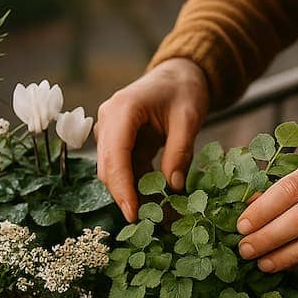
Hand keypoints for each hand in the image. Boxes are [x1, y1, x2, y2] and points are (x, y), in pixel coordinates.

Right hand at [95, 58, 210, 221]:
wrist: (178, 74)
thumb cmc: (184, 90)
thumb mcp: (189, 118)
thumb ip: (180, 151)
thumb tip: (173, 187)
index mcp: (123, 110)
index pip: (115, 155)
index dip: (122, 187)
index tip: (133, 214)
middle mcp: (108, 120)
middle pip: (108, 167)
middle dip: (124, 196)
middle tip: (146, 224)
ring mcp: (110, 131)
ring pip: (113, 171)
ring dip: (131, 193)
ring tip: (155, 216)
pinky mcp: (118, 141)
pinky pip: (124, 168)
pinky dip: (137, 185)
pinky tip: (154, 201)